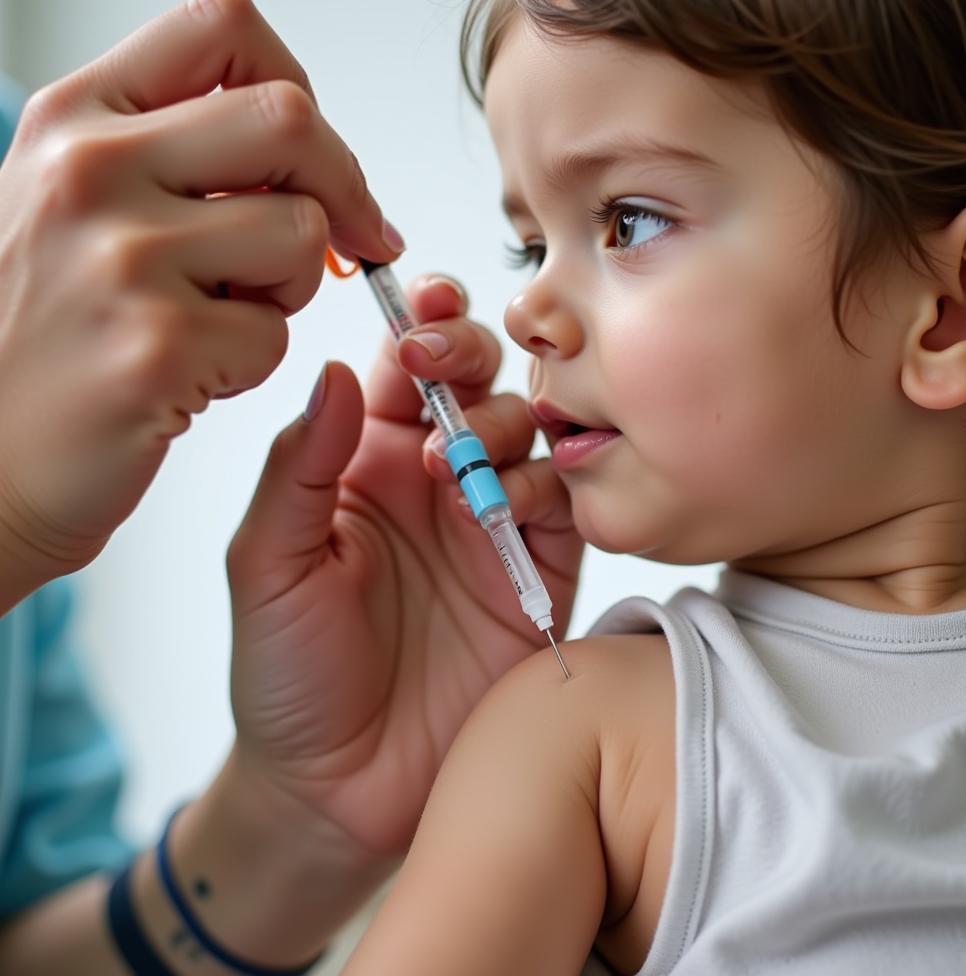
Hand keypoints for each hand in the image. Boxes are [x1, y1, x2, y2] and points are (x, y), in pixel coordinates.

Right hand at [0, 0, 400, 607]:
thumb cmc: (40, 337)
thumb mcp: (70, 205)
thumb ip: (169, 156)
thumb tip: (302, 151)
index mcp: (74, 120)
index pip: (223, 28)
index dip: (296, 87)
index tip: (313, 159)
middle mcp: (89, 172)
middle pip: (289, 120)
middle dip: (343, 188)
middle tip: (353, 240)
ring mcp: (120, 260)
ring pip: (301, 234)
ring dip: (292, 286)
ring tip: (226, 317)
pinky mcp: (155, 349)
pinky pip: (275, 335)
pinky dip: (255, 361)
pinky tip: (193, 374)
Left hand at [225, 275, 583, 865]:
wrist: (339, 791)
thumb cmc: (289, 675)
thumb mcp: (267, 567)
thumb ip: (298, 469)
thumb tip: (339, 372)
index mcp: (370, 464)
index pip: (406, 365)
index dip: (420, 324)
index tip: (418, 304)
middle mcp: (438, 482)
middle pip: (478, 380)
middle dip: (469, 354)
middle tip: (442, 367)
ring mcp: (494, 525)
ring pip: (530, 430)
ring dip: (504, 424)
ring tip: (459, 468)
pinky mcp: (540, 575)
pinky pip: (567, 505)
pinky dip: (552, 486)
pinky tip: (517, 502)